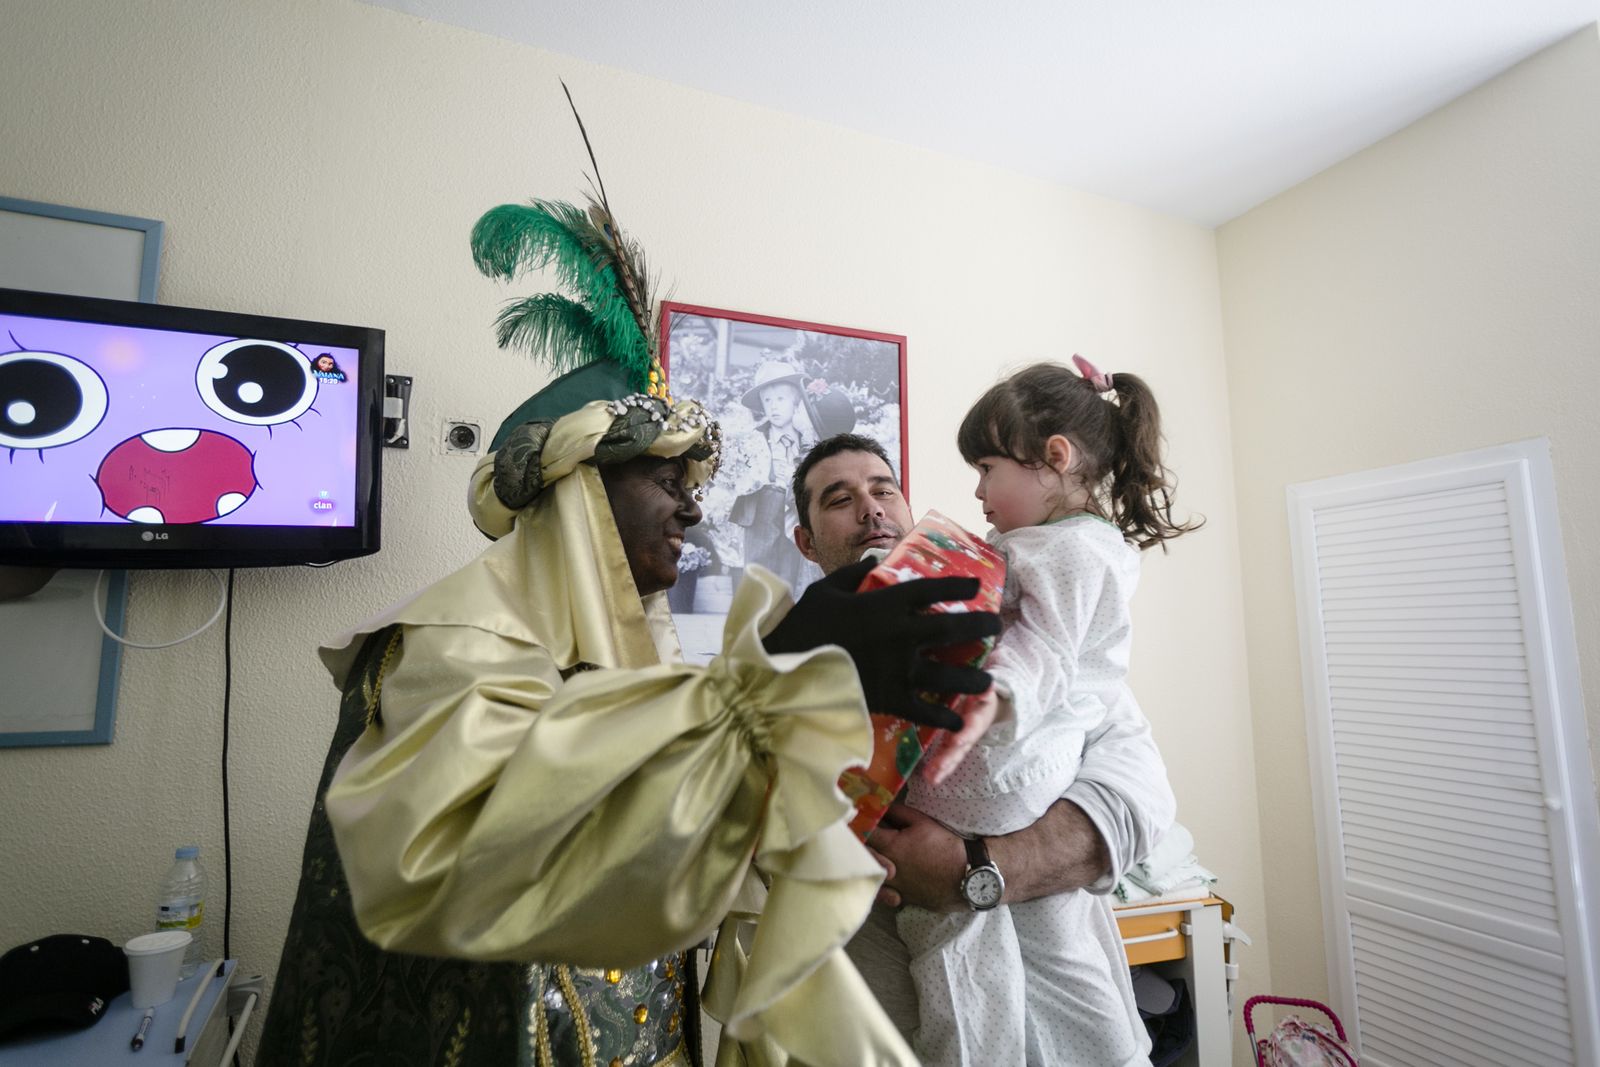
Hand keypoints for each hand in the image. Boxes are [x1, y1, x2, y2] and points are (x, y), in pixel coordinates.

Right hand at [763, 558, 999, 729]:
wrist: (781, 669)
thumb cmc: (800, 626)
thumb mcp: (824, 590)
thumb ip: (852, 576)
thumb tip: (873, 564)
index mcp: (883, 604)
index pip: (929, 589)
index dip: (956, 586)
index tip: (977, 586)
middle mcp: (898, 634)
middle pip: (950, 628)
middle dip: (979, 626)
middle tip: (997, 626)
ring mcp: (895, 668)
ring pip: (946, 673)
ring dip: (971, 677)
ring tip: (987, 681)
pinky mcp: (886, 698)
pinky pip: (922, 709)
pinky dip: (941, 716)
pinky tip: (957, 721)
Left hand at [867, 803, 967, 911]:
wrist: (969, 874)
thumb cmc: (946, 845)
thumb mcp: (922, 822)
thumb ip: (898, 812)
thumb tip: (882, 806)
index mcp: (891, 847)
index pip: (863, 835)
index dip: (858, 827)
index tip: (857, 821)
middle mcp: (888, 870)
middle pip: (862, 859)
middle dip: (860, 848)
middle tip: (860, 839)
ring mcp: (895, 887)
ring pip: (870, 879)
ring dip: (868, 869)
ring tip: (872, 859)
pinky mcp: (905, 899)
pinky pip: (886, 893)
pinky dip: (883, 886)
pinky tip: (889, 878)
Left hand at [919, 687, 998, 785]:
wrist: (987, 707)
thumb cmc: (980, 696)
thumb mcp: (984, 691)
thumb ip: (985, 689)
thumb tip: (989, 685)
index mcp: (977, 718)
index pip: (972, 727)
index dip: (966, 734)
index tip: (957, 741)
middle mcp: (970, 733)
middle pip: (961, 748)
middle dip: (950, 758)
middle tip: (939, 767)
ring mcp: (961, 742)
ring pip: (953, 757)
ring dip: (942, 768)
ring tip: (931, 777)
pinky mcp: (952, 746)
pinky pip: (946, 759)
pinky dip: (938, 770)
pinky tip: (929, 778)